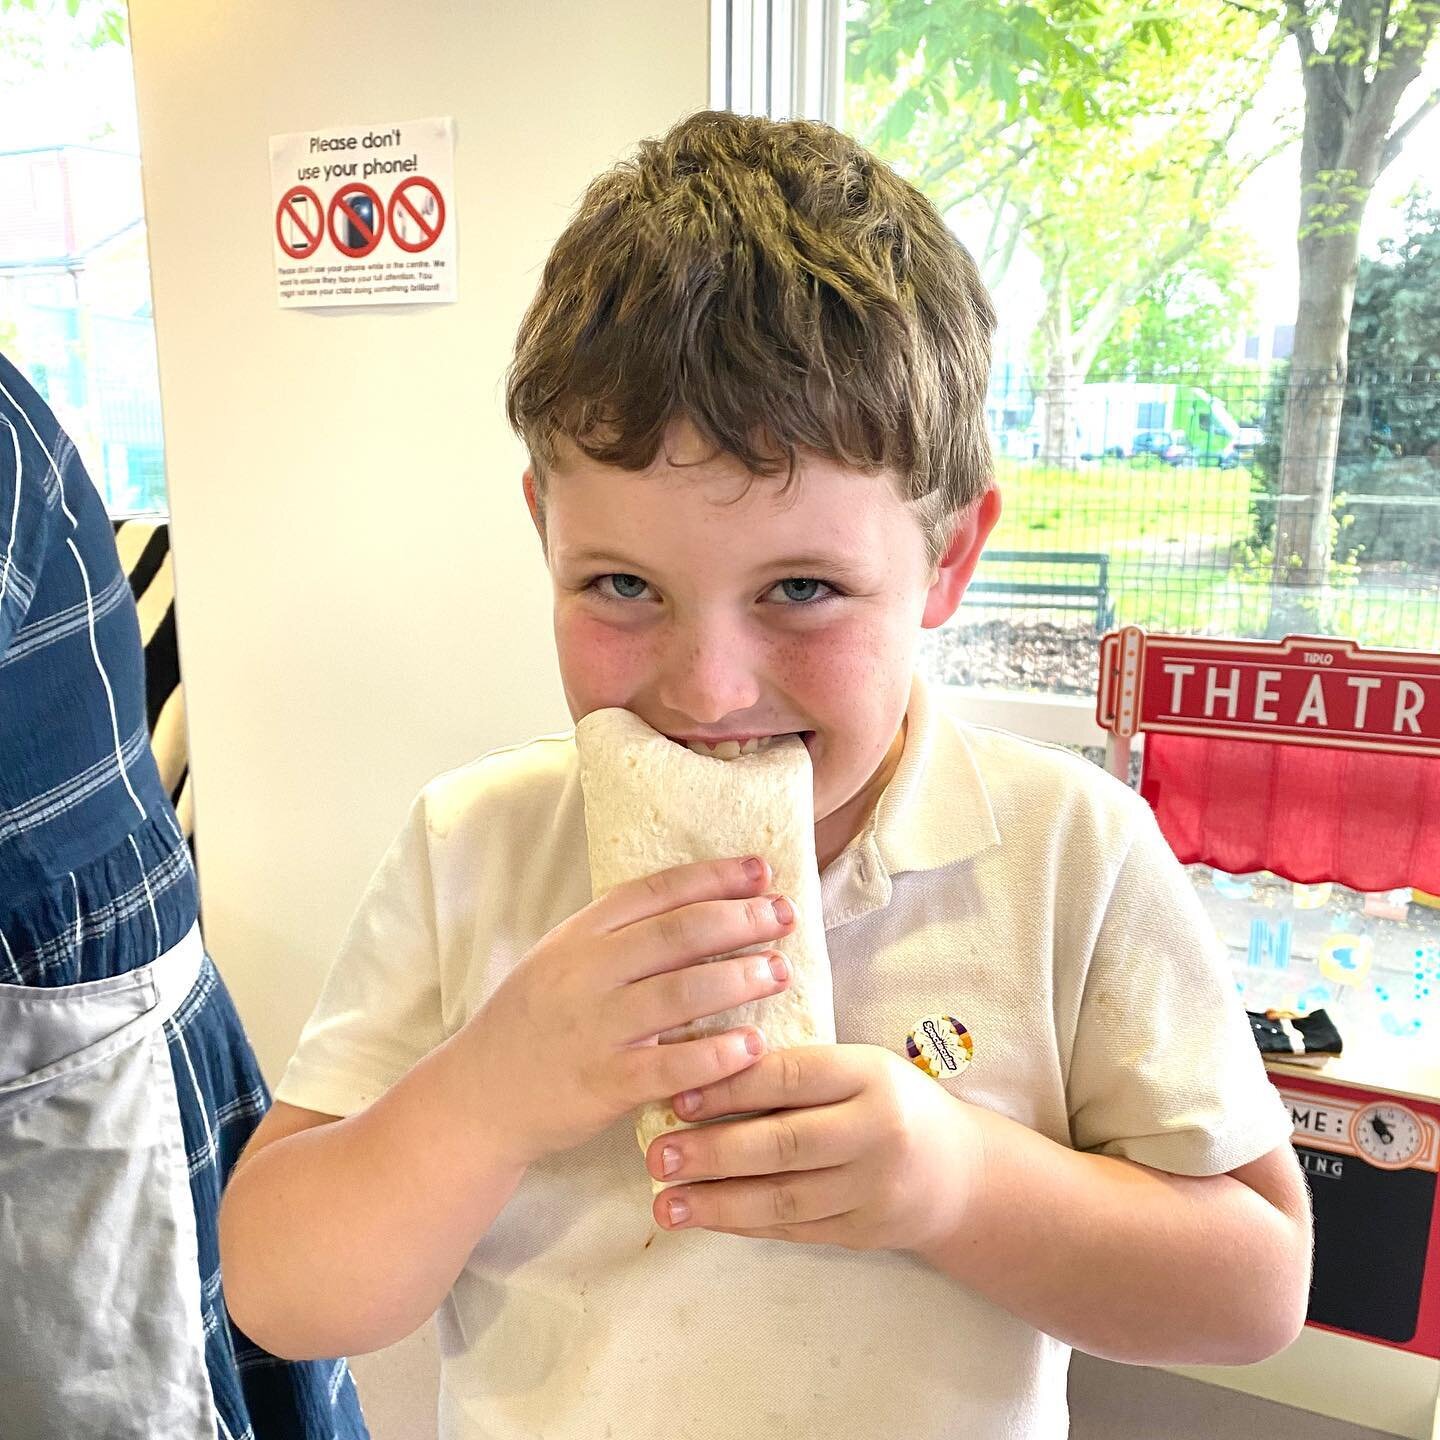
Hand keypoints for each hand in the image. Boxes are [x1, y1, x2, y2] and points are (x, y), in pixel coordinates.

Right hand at [465, 856, 796, 1166]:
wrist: (477, 1099)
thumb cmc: (532, 1025)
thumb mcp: (560, 962)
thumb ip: (619, 938)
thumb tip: (702, 907)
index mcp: (579, 936)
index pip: (655, 891)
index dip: (713, 877)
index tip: (761, 871)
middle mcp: (586, 974)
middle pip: (677, 934)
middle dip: (739, 919)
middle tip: (784, 915)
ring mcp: (594, 1029)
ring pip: (680, 994)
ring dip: (739, 979)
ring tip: (780, 971)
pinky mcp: (603, 1084)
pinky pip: (669, 1066)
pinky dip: (715, 1054)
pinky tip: (753, 1046)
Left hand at [646, 1045, 980, 1252]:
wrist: (960, 1173)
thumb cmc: (890, 1103)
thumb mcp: (858, 1067)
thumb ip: (796, 1070)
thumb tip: (703, 1070)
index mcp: (870, 1074)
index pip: (791, 1076)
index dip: (730, 1086)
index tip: (678, 1097)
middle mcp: (876, 1132)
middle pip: (783, 1143)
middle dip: (713, 1152)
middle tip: (658, 1155)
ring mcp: (873, 1189)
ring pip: (784, 1197)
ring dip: (717, 1203)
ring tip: (666, 1202)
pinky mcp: (864, 1232)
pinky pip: (793, 1230)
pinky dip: (744, 1224)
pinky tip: (705, 1219)